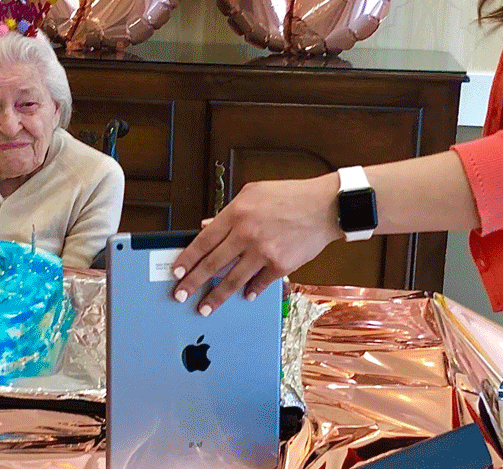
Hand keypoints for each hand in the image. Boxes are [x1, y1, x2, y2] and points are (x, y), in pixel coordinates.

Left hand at [171, 174, 342, 313]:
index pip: (204, 240)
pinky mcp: (280, 265)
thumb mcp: (253, 193)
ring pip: (232, 280)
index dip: (188, 258)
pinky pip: (259, 284)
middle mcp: (246, 234)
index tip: (177, 271)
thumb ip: (228, 211)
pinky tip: (244, 296)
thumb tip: (207, 226)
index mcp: (237, 213)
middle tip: (180, 295)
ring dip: (216, 297)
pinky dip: (251, 291)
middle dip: (193, 282)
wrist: (325, 207)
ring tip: (205, 308)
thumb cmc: (289, 196)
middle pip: (212, 264)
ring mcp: (263, 252)